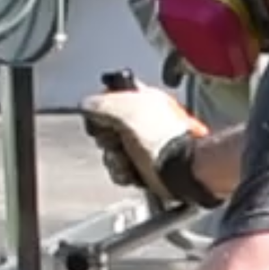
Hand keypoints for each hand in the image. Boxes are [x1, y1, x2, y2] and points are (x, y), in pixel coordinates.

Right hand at [79, 83, 217, 208]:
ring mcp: (147, 146)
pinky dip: (123, 173)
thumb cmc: (159, 135)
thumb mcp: (123, 108)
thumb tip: (86, 105)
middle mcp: (146, 121)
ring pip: (112, 151)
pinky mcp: (147, 168)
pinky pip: (122, 170)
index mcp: (145, 98)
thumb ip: (99, 103)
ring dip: (114, 158)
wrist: (181, 169)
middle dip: (106, 138)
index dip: (101, 107)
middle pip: (107, 128)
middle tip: (116, 140)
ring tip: (127, 160)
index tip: (101, 115)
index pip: (112, 96)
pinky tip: (132, 172)